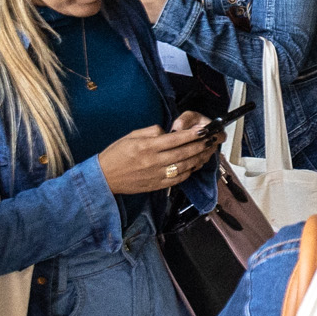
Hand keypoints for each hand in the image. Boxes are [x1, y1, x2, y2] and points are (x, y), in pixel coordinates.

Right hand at [98, 112, 215, 195]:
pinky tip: (194, 166)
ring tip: (206, 152)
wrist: (105, 177)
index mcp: (147, 146)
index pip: (175, 139)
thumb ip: (151, 132)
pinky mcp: (157, 185)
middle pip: (183, 153)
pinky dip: (188, 172)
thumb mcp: (131, 135)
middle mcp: (154, 161)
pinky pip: (178, 179)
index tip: (202, 130)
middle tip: (211, 140)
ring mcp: (156, 175)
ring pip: (184, 167)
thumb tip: (167, 132)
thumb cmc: (116, 154)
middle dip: (200, 146)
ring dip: (198, 159)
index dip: (191, 135)